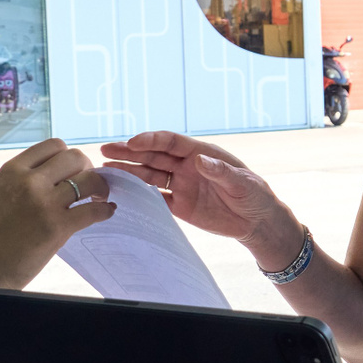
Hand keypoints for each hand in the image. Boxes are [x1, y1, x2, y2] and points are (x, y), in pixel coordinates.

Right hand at [0, 139, 113, 287]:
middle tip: (88, 184)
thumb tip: (60, 173)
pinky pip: (94, 209)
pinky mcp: (58, 226)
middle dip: (87, 168)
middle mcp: (28, 181)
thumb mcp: (1, 193)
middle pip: (75, 157)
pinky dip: (105, 210)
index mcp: (12, 170)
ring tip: (99, 197)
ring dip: (100, 186)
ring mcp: (44, 203)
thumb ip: (26, 179)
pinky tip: (105, 212)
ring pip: (89, 179)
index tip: (73, 169)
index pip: (53, 145)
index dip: (68, 156)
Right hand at [101, 131, 291, 253]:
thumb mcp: (242, 182)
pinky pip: (155, 198)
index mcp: (200, 153)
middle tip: (106, 149)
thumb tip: (199, 160)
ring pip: (150, 175)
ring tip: (106, 169)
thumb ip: (220, 172)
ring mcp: (181, 185)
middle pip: (153, 156)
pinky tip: (122, 193)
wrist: (257, 222)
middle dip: (130, 152)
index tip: (132, 142)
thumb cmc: (255, 195)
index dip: (150, 140)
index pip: (170, 142)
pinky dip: (139, 195)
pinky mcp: (180, 206)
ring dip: (129, 171)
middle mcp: (186, 166)